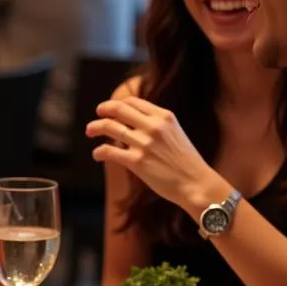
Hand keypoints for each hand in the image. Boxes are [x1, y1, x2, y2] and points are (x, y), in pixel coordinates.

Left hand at [87, 96, 225, 213]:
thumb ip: (155, 124)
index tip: (108, 109)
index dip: (117, 104)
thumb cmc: (185, 161)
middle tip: (96, 115)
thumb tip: (129, 122)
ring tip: (90, 131)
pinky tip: (97, 154)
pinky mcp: (137, 162)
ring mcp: (144, 143)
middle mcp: (153, 126)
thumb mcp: (175, 133)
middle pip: (118, 109)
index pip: (133, 102)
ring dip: (95, 128)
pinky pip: (109, 151)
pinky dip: (99, 151)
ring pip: (109, 127)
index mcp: (164, 116)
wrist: (196, 183)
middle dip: (103, 110)